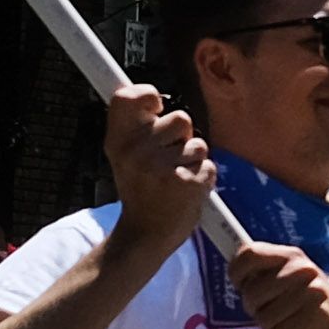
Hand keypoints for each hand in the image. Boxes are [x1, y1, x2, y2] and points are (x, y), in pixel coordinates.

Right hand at [99, 89, 215, 256]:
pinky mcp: (188, 182)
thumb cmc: (140, 190)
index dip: (147, 95)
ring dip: (192, 160)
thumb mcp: (124, 156)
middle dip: (180, 137)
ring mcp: (163, 166)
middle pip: (180, 118)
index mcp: (119, 141)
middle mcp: (138, 151)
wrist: (146, 234)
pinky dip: (203, 177)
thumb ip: (136, 125)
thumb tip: (151, 94)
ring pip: (198, 144)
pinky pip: (209, 165)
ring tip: (174, 178)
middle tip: (164, 162)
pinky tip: (185, 191)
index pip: (128, 97)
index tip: (156, 106)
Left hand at [225, 236, 328, 328]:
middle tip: (268, 311)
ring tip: (286, 321)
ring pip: (264, 316)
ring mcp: (311, 291)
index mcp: (291, 255)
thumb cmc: (311, 306)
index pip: (249, 253)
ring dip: (270, 325)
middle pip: (252, 291)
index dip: (236, 272)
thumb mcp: (291, 281)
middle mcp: (301, 268)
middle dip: (254, 309)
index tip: (241, 285)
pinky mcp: (317, 314)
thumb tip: (235, 272)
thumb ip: (266, 274)